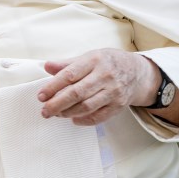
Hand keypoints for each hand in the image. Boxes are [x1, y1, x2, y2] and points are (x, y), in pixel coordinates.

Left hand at [39, 49, 157, 125]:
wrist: (138, 72)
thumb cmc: (107, 63)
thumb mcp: (88, 57)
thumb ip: (67, 64)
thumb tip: (47, 66)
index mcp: (94, 61)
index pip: (69, 75)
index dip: (53, 87)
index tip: (41, 96)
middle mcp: (105, 76)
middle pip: (77, 93)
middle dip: (57, 104)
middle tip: (45, 111)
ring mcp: (114, 91)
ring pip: (87, 106)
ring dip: (68, 112)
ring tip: (56, 114)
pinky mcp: (119, 105)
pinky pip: (100, 116)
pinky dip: (84, 120)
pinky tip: (73, 119)